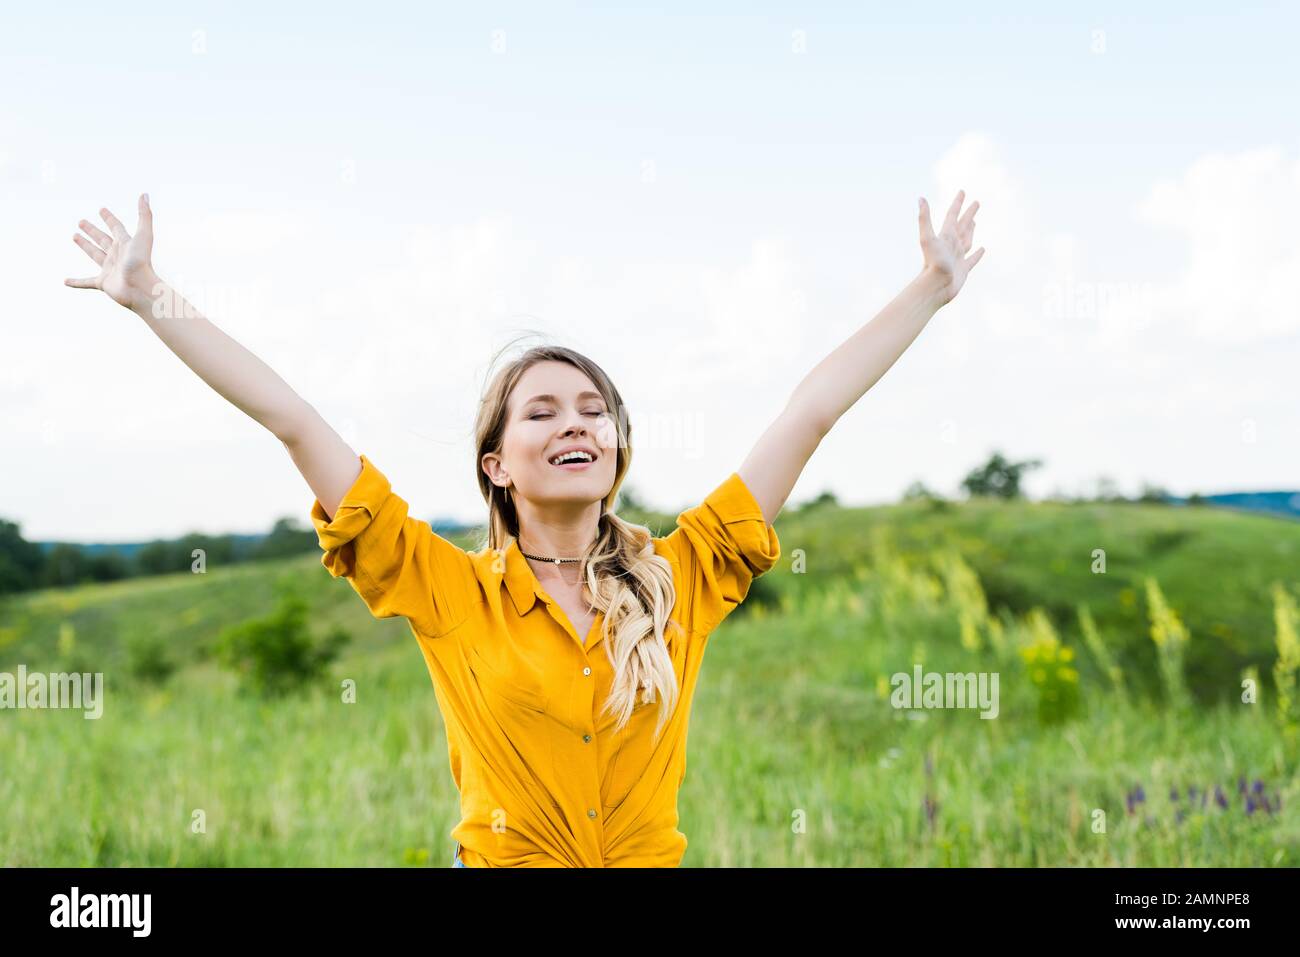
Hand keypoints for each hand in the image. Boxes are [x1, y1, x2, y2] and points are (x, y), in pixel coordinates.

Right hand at [65, 193, 158, 308]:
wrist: (140, 288)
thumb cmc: (142, 261)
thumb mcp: (143, 235)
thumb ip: (144, 215)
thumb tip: (145, 194)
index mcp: (126, 244)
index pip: (116, 228)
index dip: (109, 218)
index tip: (101, 209)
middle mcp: (117, 255)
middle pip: (103, 240)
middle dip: (92, 231)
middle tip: (80, 222)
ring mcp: (110, 269)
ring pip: (95, 255)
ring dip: (85, 246)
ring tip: (74, 236)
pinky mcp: (103, 283)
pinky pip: (86, 282)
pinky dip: (76, 282)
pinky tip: (65, 281)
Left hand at [918, 190, 983, 304]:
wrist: (935, 287)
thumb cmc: (932, 263)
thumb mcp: (928, 237)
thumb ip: (924, 218)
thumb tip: (920, 198)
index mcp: (946, 236)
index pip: (952, 216)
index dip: (957, 203)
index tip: (962, 192)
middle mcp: (952, 245)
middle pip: (962, 225)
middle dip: (968, 214)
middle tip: (976, 203)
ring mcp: (958, 257)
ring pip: (967, 240)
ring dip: (971, 230)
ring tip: (974, 223)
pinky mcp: (963, 270)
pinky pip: (973, 259)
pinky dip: (978, 254)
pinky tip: (982, 249)